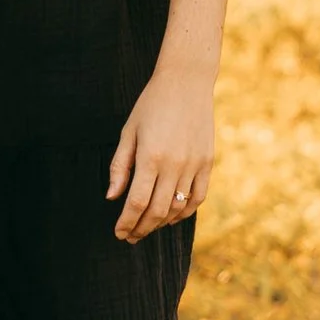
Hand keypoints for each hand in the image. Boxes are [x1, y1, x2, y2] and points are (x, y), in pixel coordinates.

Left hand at [108, 68, 214, 242]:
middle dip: (141, 228)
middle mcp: (174, 165)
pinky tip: (171, 217)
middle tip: (130, 236)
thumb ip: (120, 166)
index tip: (119, 233)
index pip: (136, 203)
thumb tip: (111, 197)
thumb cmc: (151, 105)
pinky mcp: (207, 163)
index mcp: (150, 157)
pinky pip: (198, 198)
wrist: (186, 83)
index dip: (126, 223)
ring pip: (177, 208)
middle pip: (156, 211)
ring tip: (147, 228)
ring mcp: (194, 166)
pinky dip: (185, 212)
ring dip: (160, 223)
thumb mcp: (128, 132)